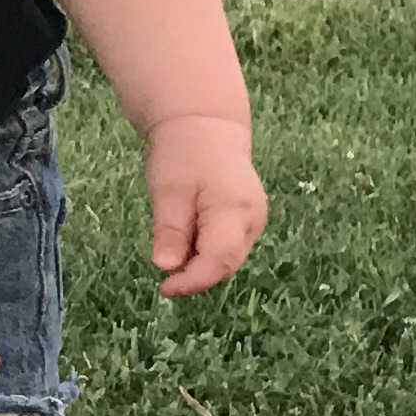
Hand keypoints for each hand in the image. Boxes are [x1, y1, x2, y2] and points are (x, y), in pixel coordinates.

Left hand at [143, 113, 267, 296]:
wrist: (205, 127)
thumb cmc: (184, 154)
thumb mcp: (168, 190)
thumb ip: (170, 229)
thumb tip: (167, 267)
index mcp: (235, 209)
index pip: (220, 259)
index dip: (193, 281)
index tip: (165, 289)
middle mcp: (252, 220)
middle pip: (225, 263)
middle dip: (195, 275)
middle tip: (163, 278)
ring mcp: (253, 221)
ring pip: (226, 258)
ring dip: (199, 265)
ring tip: (171, 251)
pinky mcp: (246, 221)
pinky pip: (226, 247)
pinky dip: (203, 253)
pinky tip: (183, 243)